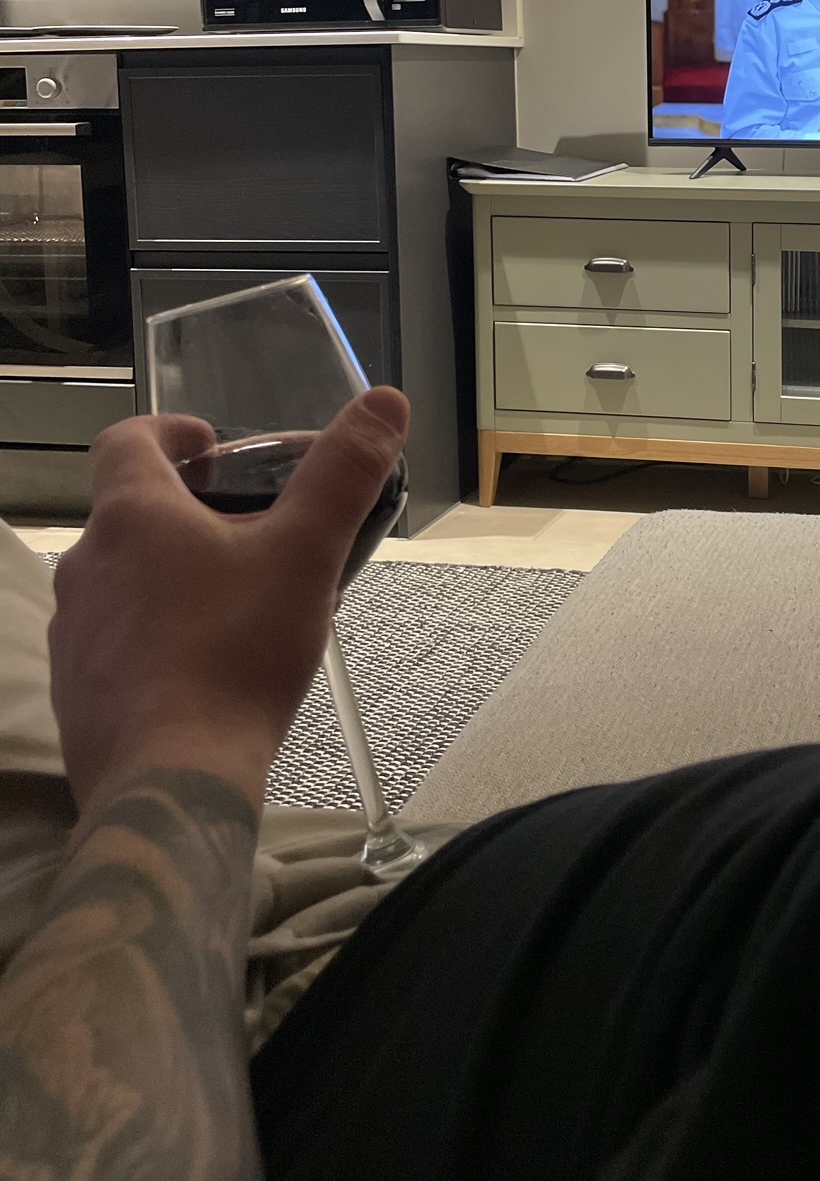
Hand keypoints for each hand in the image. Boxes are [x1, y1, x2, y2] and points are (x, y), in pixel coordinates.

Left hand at [50, 388, 409, 812]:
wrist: (171, 778)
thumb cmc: (235, 655)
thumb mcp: (306, 556)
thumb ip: (343, 475)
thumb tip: (386, 401)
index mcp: (132, 517)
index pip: (127, 440)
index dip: (171, 431)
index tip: (212, 445)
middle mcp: (86, 565)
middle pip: (131, 514)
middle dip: (190, 513)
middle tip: (253, 532)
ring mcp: (73, 631)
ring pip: (125, 580)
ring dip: (174, 576)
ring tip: (241, 603)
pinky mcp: (76, 689)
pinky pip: (117, 641)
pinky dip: (157, 636)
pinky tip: (209, 666)